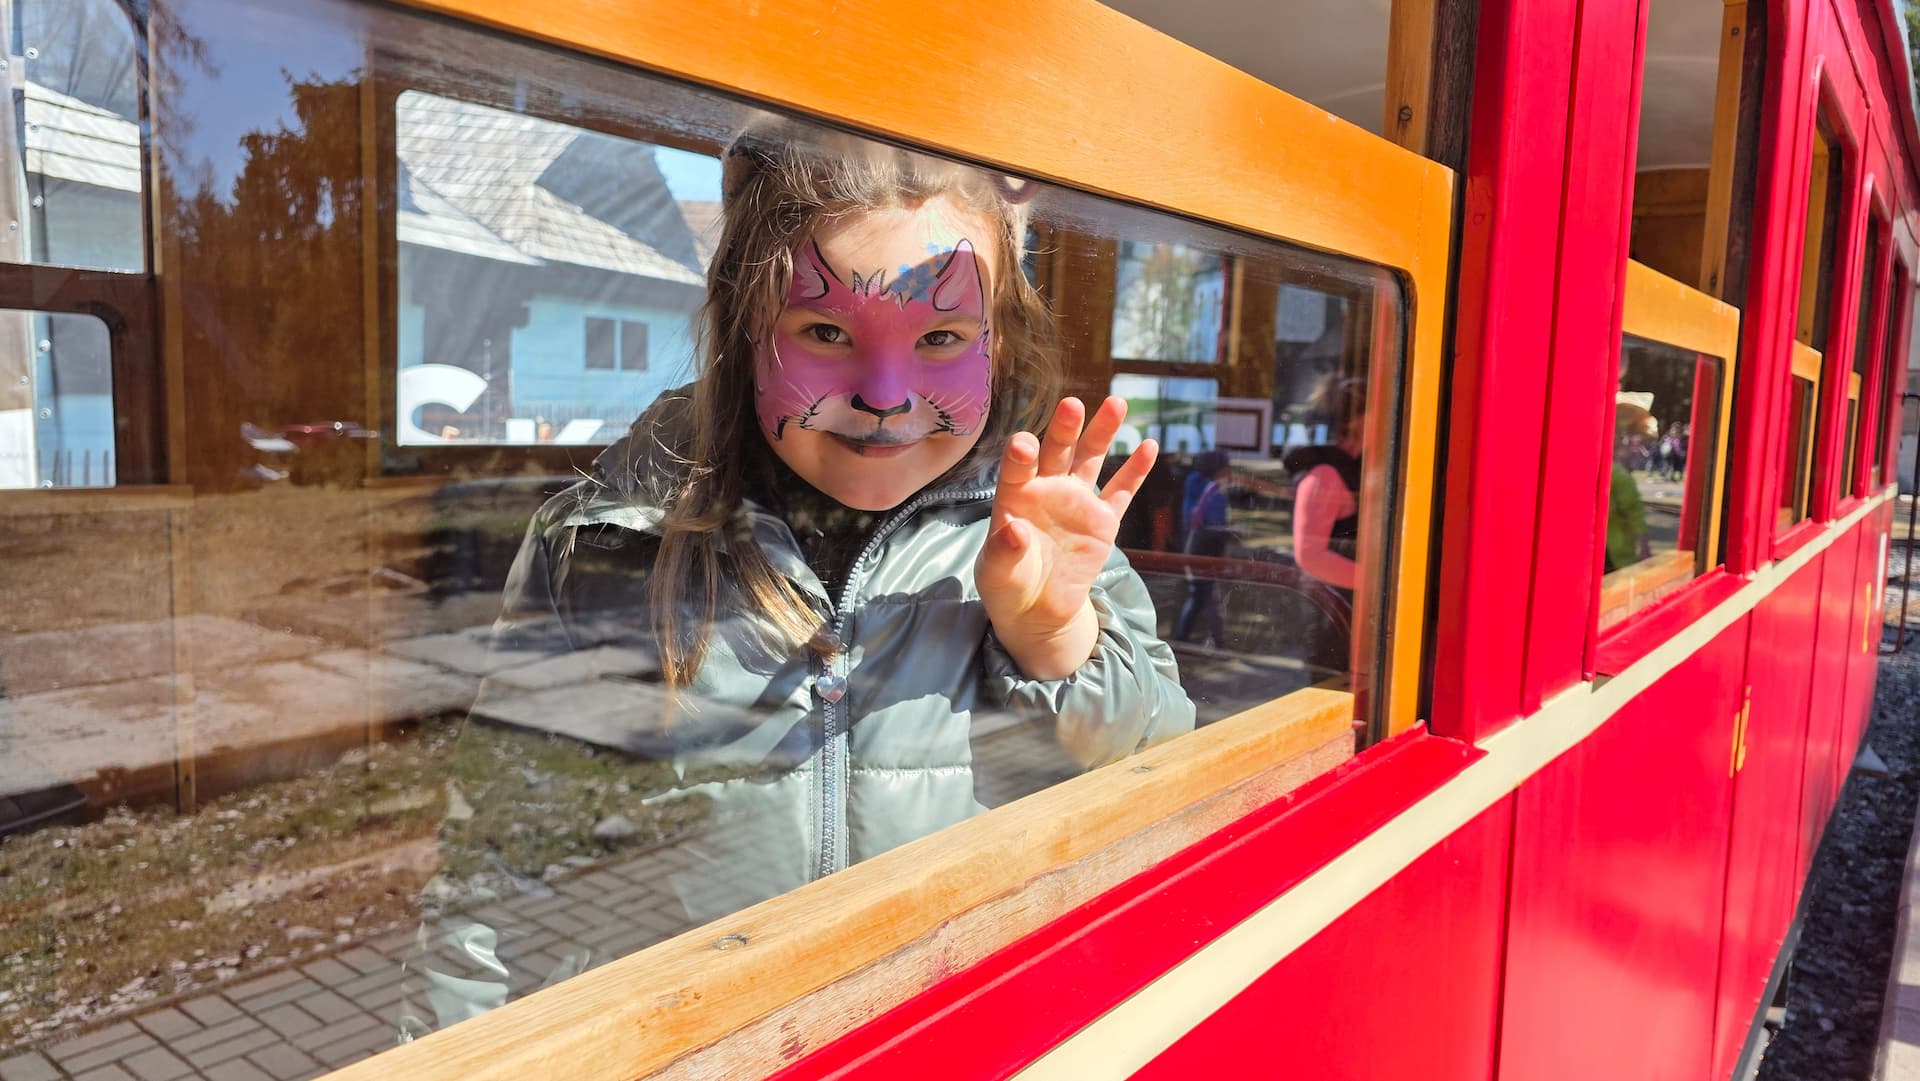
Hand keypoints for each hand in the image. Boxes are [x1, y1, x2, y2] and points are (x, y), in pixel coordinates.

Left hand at [976, 396, 1158, 679]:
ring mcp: (1077, 502)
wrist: (1038, 610)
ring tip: (1116, 403)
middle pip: (1057, 452)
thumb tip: (1012, 529)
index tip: (1023, 444)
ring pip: (1091, 459)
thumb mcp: (997, 574)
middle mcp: (1046, 490)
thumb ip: (1003, 551)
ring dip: (1102, 432)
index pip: (1017, 470)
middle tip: (1071, 405)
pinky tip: (1149, 446)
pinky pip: (1121, 491)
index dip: (1020, 456)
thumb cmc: (1008, 586)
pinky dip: (1135, 470)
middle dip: (1064, 429)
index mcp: (1015, 498)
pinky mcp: (1103, 521)